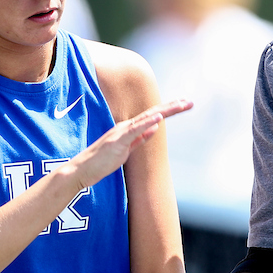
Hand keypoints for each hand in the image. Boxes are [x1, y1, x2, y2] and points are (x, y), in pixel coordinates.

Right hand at [71, 98, 192, 187]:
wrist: (83, 170)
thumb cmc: (102, 162)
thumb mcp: (127, 149)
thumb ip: (140, 139)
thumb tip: (155, 128)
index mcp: (129, 129)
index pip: (152, 116)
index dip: (169, 110)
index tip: (183, 105)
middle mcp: (126, 126)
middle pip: (153, 113)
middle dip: (172, 107)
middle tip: (189, 102)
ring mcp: (122, 132)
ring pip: (147, 117)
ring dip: (165, 110)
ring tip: (181, 104)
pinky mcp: (118, 140)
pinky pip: (135, 129)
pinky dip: (147, 122)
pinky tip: (159, 117)